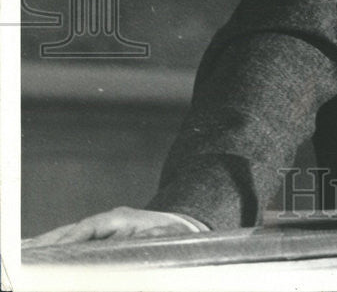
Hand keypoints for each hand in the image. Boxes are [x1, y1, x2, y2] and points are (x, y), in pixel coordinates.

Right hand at [23, 206, 205, 246]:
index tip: (56, 247)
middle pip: (73, 228)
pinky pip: (74, 239)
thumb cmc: (173, 232)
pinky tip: (40, 250)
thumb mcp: (171, 234)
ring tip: (25, 251)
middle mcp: (108, 220)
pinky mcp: (100, 234)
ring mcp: (102, 227)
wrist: (179, 225)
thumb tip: (150, 235)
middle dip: (50, 240)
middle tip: (27, 251)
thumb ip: (159, 235)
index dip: (73, 236)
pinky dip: (56, 244)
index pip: (91, 226)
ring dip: (48, 243)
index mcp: (122, 218)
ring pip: (69, 234)